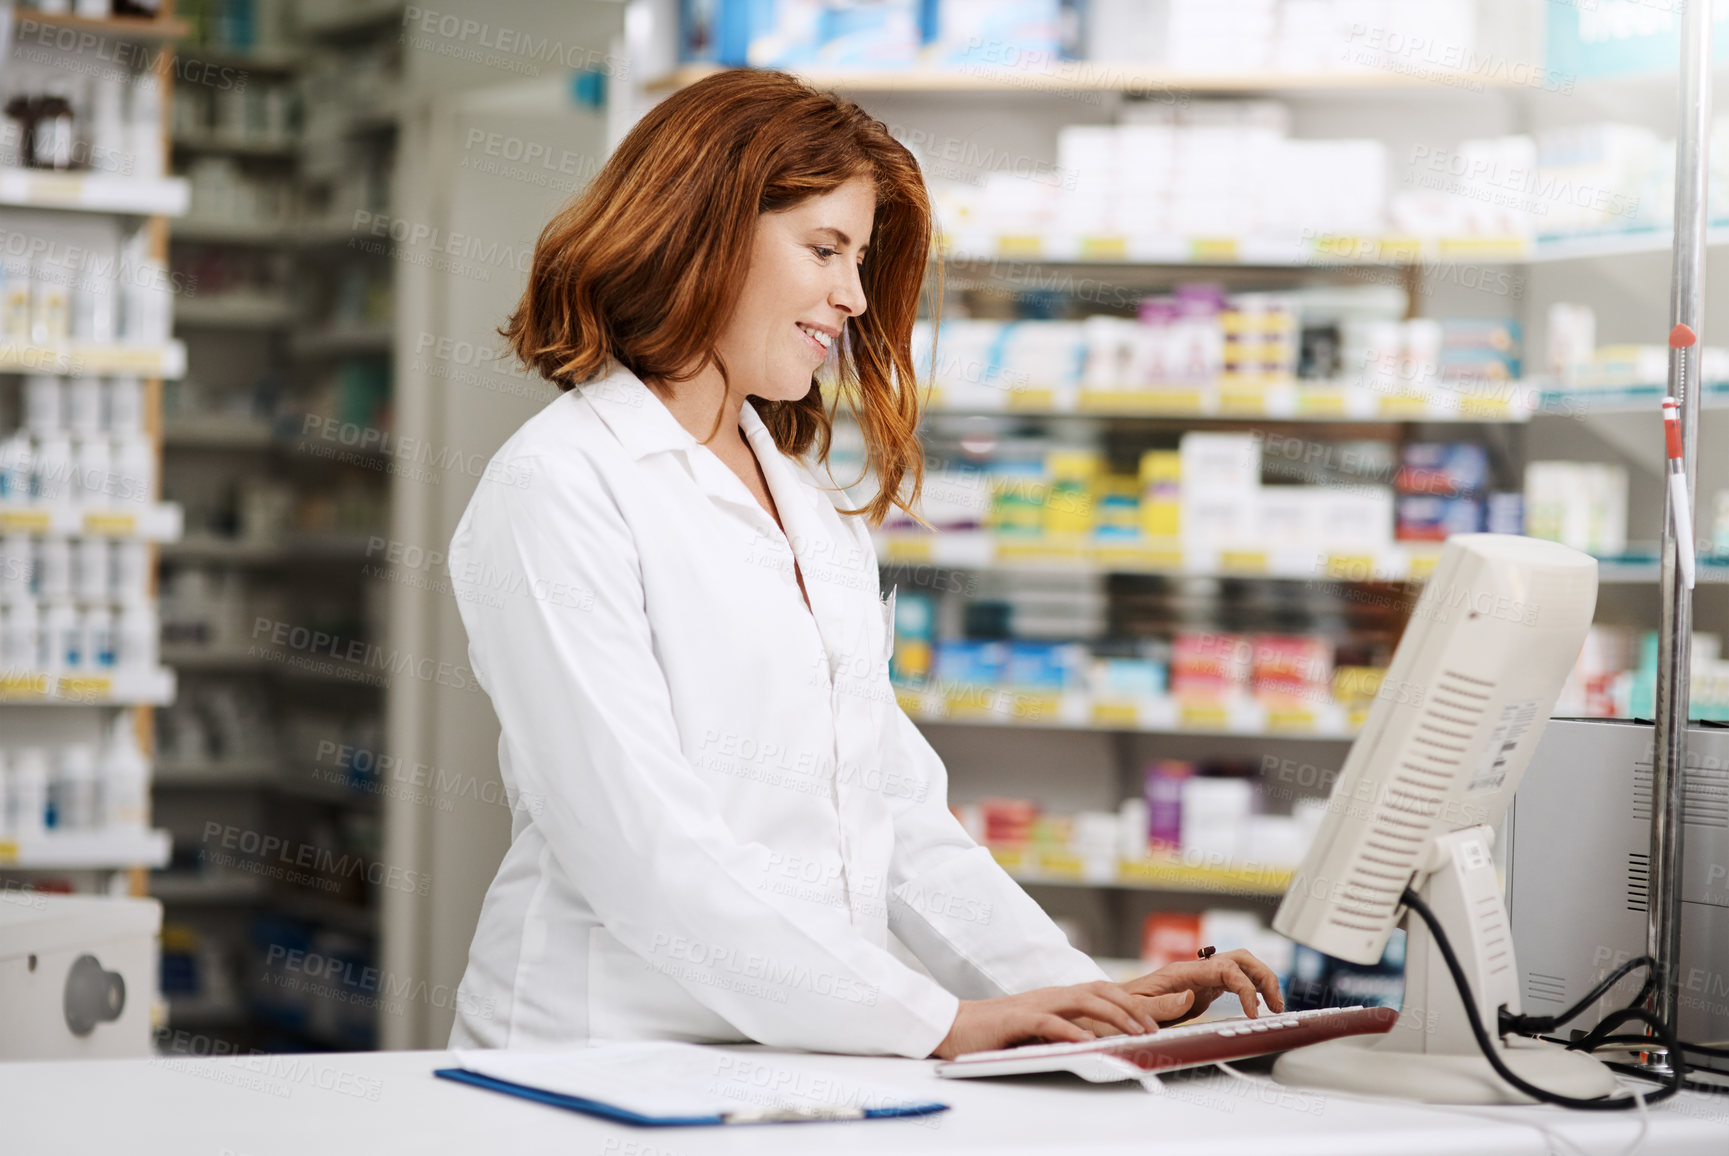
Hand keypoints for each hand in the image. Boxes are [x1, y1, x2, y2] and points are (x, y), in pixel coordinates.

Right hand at [931, 981, 1180, 1059]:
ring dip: (1112, 1016)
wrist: (955, 1026)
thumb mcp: (1038, 1030)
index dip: (1130, 1003)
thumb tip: (1096, 1042)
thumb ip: (1064, 1031)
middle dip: (1131, 1008)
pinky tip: (1087, 1042)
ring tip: (1132, 1033)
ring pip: (1082, 1001)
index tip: (1151, 1022)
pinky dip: (1071, 1031)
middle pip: (1100, 991)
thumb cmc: (996, 1032)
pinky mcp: (1018, 1019)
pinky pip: (1050, 1023)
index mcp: (1057, 996)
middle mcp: (1050, 995)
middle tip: (1151, 1028)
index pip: (1101, 990)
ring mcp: (1035, 1004)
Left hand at [1122, 949, 1284, 1026]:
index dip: (1245, 989)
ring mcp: (1201, 977)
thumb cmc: (1122, 1007)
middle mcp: (1196, 970)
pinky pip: (1234, 982)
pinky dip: (1251, 991)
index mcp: (1183, 972)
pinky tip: (1257, 1008)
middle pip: (1240, 959)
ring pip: (1241, 967)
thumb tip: (1189, 996)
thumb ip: (1161, 1005)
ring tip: (1276, 1007)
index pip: (1225, 969)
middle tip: (1277, 1005)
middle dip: (1264, 976)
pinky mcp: (1204, 989)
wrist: (1115, 1006)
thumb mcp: (1136, 1009)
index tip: (1253, 1013)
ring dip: (1262, 982)